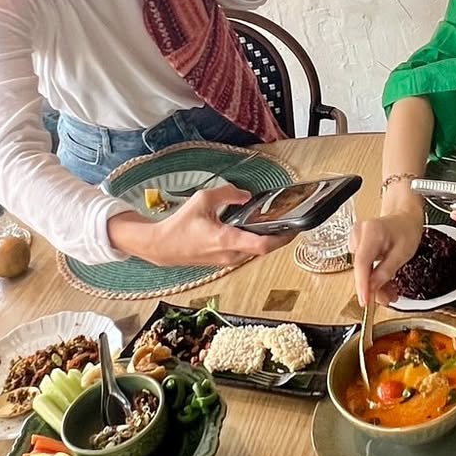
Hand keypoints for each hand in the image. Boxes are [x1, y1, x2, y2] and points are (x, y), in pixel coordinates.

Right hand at [112, 184, 292, 265]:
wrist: (162, 246)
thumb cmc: (179, 226)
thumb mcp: (202, 199)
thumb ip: (227, 193)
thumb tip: (245, 195)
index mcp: (226, 240)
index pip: (262, 245)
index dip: (282, 237)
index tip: (294, 227)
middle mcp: (230, 255)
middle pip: (264, 248)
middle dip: (278, 236)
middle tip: (289, 220)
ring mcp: (227, 261)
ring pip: (256, 251)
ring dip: (267, 239)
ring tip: (275, 223)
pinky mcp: (224, 261)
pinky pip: (246, 252)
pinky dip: (255, 242)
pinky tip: (256, 229)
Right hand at [350, 212, 424, 305]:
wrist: (403, 218)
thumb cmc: (406, 230)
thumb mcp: (403, 253)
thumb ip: (386, 271)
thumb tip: (372, 288)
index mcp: (372, 232)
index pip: (362, 263)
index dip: (362, 284)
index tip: (365, 301)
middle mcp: (359, 234)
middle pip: (361, 269)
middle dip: (373, 287)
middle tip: (387, 299)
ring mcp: (356, 240)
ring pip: (362, 271)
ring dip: (374, 283)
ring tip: (390, 291)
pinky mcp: (357, 246)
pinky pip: (363, 267)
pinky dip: (373, 276)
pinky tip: (383, 281)